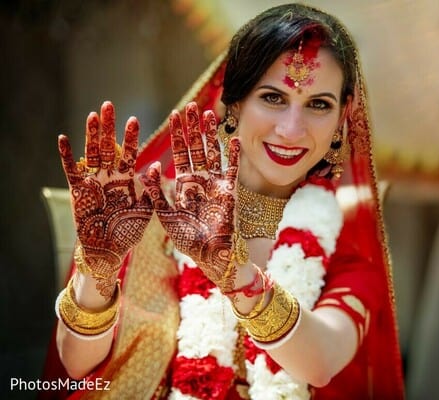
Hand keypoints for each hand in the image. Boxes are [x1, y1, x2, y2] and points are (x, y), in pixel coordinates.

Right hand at [58, 101, 152, 298]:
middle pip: (109, 146)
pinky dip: (67, 156)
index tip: (133, 118)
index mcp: (127, 179)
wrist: (108, 250)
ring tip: (93, 115)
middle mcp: (109, 176)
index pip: (130, 153)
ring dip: (91, 135)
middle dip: (109, 127)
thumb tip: (155, 166)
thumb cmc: (129, 232)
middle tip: (109, 105)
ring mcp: (93, 181)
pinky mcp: (78, 191)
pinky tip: (64, 138)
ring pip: (92, 153)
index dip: (130, 136)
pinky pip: (71, 170)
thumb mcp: (146, 210)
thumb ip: (150, 189)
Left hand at [140, 102, 239, 284]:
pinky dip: (233, 154)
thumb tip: (149, 167)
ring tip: (209, 114)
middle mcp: (201, 181)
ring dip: (211, 134)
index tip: (175, 115)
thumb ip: (156, 192)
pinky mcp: (230, 191)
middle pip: (197, 148)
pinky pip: (232, 169)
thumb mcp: (164, 215)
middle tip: (191, 107)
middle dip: (193, 128)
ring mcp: (217, 184)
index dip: (178, 135)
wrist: (209, 255)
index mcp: (185, 185)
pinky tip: (233, 137)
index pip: (181, 153)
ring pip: (213, 153)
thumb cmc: (187, 239)